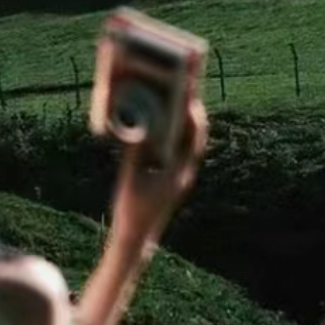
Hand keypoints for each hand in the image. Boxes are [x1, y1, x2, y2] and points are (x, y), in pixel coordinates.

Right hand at [110, 94, 208, 252]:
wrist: (136, 238)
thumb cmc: (132, 210)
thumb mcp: (130, 178)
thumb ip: (135, 153)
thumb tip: (138, 127)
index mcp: (177, 174)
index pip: (192, 139)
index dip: (192, 115)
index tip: (189, 95)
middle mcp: (183, 173)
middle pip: (194, 136)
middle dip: (191, 111)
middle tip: (187, 86)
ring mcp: (179, 175)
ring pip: (189, 142)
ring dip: (185, 120)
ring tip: (179, 97)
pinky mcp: (171, 177)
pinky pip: (179, 149)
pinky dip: (175, 133)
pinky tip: (164, 120)